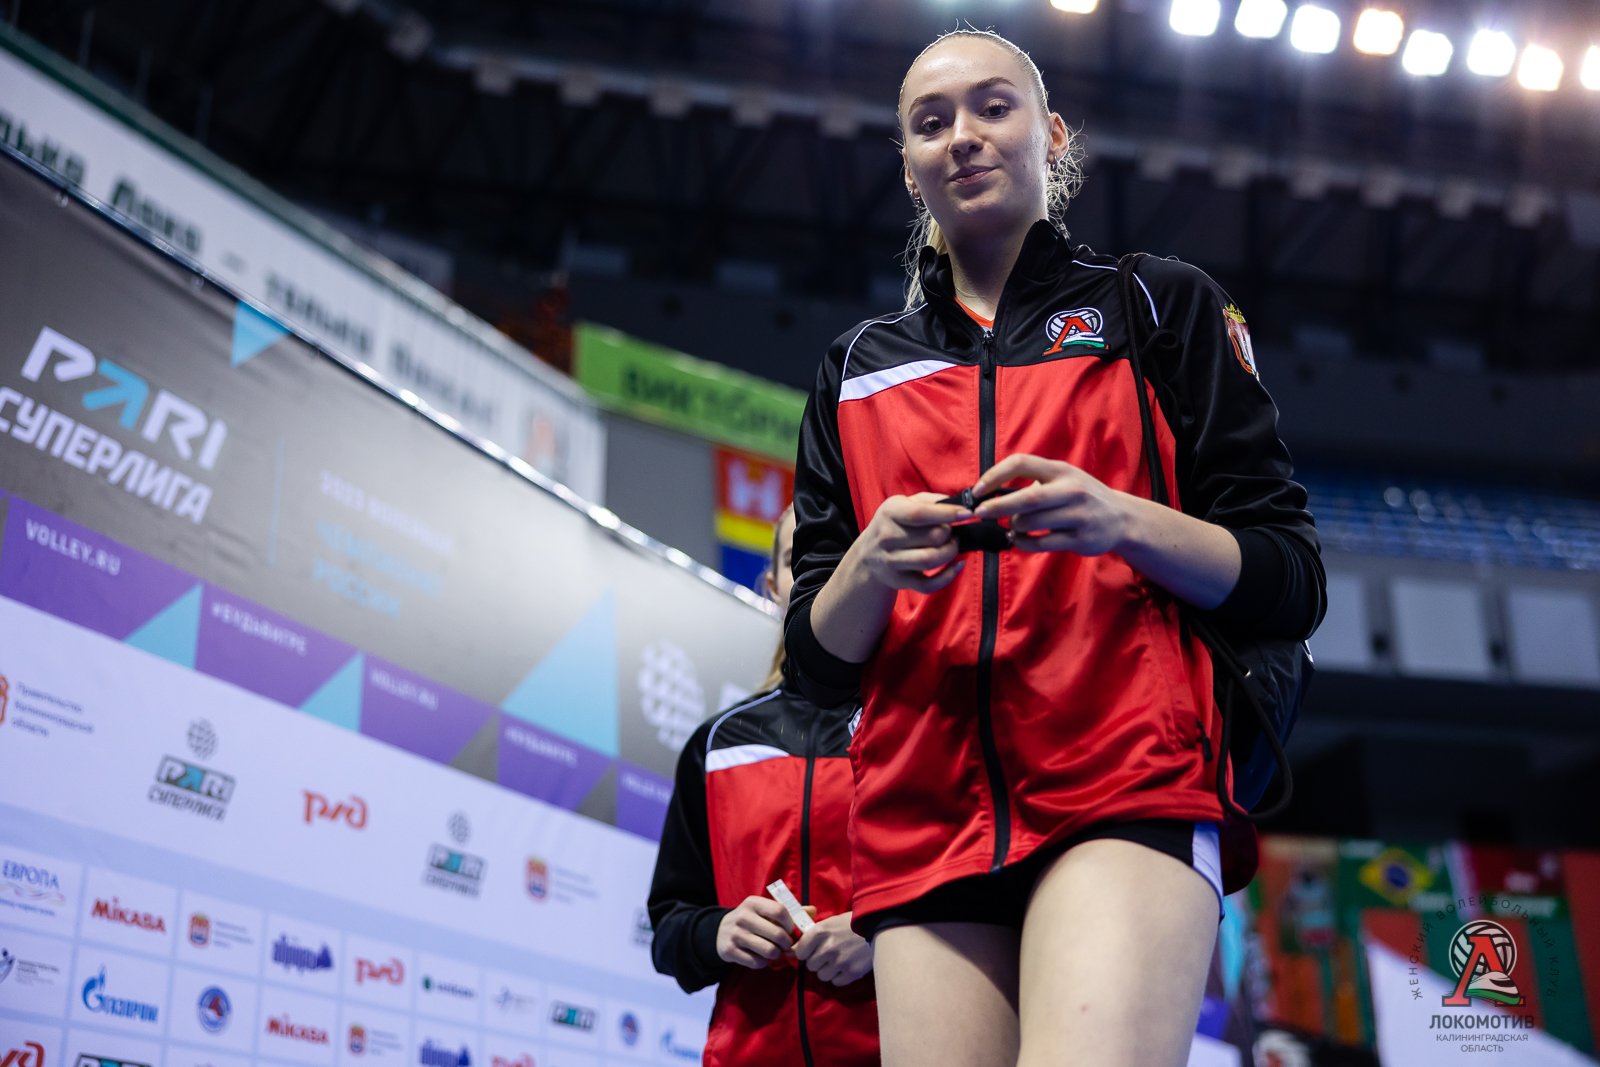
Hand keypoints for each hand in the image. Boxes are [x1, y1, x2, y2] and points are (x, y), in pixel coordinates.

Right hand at [716, 896, 799, 968]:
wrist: (721, 931)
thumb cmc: (752, 920)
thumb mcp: (766, 910)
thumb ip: (790, 911)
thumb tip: (813, 910)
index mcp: (753, 903)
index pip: (780, 911)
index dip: (791, 924)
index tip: (792, 930)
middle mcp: (743, 916)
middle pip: (778, 934)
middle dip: (787, 944)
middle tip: (786, 945)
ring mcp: (735, 934)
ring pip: (769, 951)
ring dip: (777, 955)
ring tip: (775, 951)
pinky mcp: (730, 951)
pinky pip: (757, 962)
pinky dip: (763, 963)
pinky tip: (761, 957)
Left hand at [792, 910, 872, 985]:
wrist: (878, 927)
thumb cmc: (851, 923)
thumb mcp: (829, 922)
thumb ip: (811, 936)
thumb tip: (791, 951)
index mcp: (820, 932)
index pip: (799, 952)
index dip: (804, 952)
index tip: (810, 951)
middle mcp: (828, 948)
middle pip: (810, 965)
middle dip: (817, 961)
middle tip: (827, 954)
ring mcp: (840, 962)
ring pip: (822, 975)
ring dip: (827, 970)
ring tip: (837, 960)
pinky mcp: (852, 972)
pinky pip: (836, 982)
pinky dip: (839, 976)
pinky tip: (846, 966)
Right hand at [854, 493, 971, 593]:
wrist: (868, 554)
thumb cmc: (894, 524)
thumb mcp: (904, 504)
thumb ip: (930, 501)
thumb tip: (959, 503)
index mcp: (890, 512)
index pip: (921, 514)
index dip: (947, 514)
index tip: (968, 514)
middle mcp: (887, 537)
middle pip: (932, 537)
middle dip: (950, 533)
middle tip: (952, 532)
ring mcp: (891, 561)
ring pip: (931, 560)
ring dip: (951, 552)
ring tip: (952, 545)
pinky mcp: (898, 580)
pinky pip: (929, 584)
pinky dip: (948, 576)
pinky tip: (957, 566)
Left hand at [971, 454, 1132, 555]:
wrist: (1121, 518)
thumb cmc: (1081, 496)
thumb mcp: (1063, 478)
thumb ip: (1033, 482)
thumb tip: (990, 492)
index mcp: (1061, 470)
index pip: (1022, 463)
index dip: (995, 475)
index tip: (978, 489)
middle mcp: (1071, 490)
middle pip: (1028, 498)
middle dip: (998, 506)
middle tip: (979, 513)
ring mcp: (1078, 515)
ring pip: (1033, 523)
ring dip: (1014, 526)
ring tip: (1012, 526)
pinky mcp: (1081, 539)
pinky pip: (1042, 543)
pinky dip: (1024, 543)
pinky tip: (1019, 540)